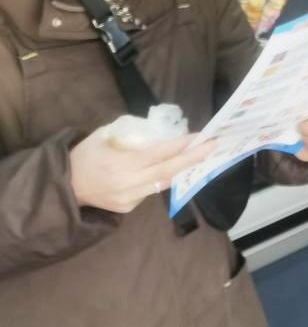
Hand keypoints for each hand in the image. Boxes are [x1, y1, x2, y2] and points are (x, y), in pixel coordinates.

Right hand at [69, 130, 212, 213]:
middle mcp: (128, 184)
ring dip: (182, 169)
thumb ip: (130, 132)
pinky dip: (162, 178)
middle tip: (213, 146)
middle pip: (168, 172)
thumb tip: (159, 129)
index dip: (181, 145)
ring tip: (201, 155)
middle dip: (193, 158)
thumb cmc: (83, 157)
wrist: (63, 189)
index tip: (199, 136)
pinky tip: (171, 168)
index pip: (159, 154)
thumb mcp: (103, 136)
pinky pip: (151, 191)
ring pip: (163, 183)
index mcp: (122, 165)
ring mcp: (129, 199)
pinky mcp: (127, 208)